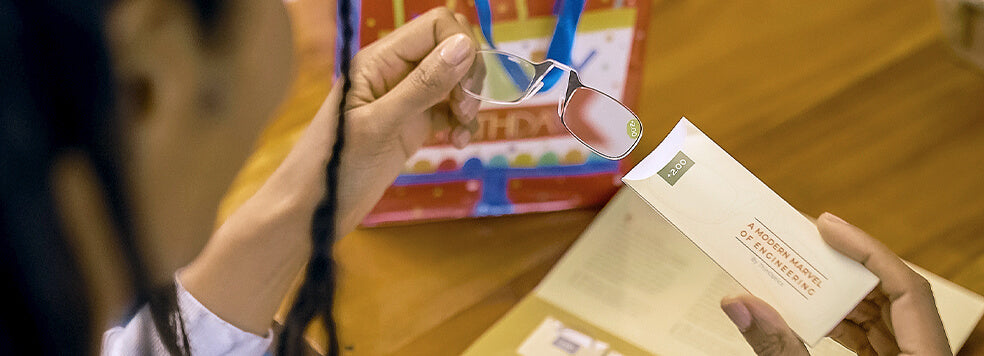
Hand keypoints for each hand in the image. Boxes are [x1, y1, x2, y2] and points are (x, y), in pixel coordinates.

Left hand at [179, 7, 479, 333]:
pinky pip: (449, 109)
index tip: (467, 88)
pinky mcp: (412, 125)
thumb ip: (422, 86)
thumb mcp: (380, 126)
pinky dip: (462, 122)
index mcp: (379, 60)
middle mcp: (394, 72)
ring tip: (461, 131)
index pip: (436, 26)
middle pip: (450, 48)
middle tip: (466, 110)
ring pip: (454, 80)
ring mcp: (404, 99)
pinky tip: (458, 142)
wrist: (309, 213)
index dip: (462, 48)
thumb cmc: (333, 169)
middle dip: (469, 75)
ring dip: (469, 100)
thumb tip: (465, 46)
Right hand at [720, 213, 950, 355]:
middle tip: (802, 240)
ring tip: (799, 272)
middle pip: (890, 293)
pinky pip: (875, 336)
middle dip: (843, 266)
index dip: (865, 249)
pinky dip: (841, 321)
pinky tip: (812, 314)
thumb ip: (779, 347)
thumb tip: (739, 303)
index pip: (906, 285)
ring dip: (837, 292)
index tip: (825, 224)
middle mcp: (923, 354)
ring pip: (881, 313)